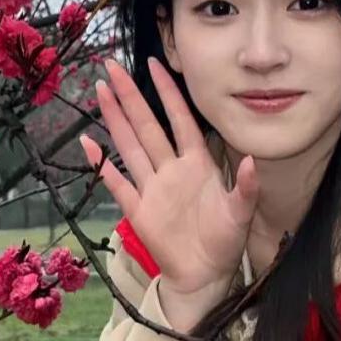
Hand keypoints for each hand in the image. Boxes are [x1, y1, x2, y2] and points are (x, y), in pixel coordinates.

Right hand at [80, 57, 259, 303]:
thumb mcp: (242, 214)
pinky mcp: (137, 210)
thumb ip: (246, 188)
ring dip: (114, 119)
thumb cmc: (225, 242)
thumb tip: (252, 161)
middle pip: (146, 125)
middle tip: (111, 67)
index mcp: (197, 164)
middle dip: (129, 96)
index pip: (179, 119)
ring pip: (129, 146)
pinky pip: (116, 182)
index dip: (167, 92)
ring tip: (99, 92)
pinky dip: (100, 164)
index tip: (154, 64)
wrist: (204, 275)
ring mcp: (151, 187)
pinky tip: (88, 143)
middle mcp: (171, 169)